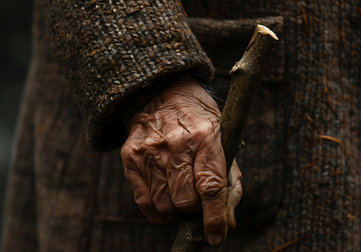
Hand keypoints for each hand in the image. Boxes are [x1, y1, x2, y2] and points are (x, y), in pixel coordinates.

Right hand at [120, 76, 242, 244]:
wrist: (164, 91)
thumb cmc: (201, 120)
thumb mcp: (225, 141)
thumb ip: (229, 181)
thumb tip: (226, 223)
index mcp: (206, 137)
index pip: (210, 187)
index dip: (214, 217)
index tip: (217, 235)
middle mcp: (175, 143)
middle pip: (185, 200)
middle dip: (195, 210)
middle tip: (198, 202)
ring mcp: (149, 150)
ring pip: (164, 205)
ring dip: (176, 211)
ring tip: (182, 198)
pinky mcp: (130, 156)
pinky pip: (143, 201)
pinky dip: (157, 212)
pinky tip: (166, 204)